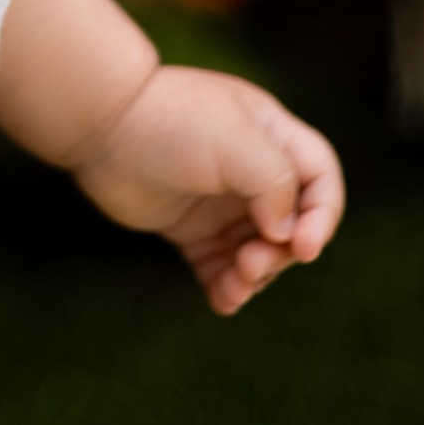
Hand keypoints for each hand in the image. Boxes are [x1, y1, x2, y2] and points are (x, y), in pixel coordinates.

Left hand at [70, 64, 345, 316]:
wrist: (101, 128)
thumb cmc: (170, 124)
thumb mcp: (235, 142)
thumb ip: (275, 183)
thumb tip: (286, 233)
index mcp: (271, 136)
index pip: (320, 179)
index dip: (322, 216)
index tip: (300, 245)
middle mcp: (252, 171)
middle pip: (293, 225)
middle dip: (280, 253)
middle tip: (250, 262)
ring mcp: (221, 202)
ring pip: (260, 253)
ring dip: (256, 276)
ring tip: (234, 284)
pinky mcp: (192, 230)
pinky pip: (223, 268)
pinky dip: (228, 287)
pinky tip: (223, 300)